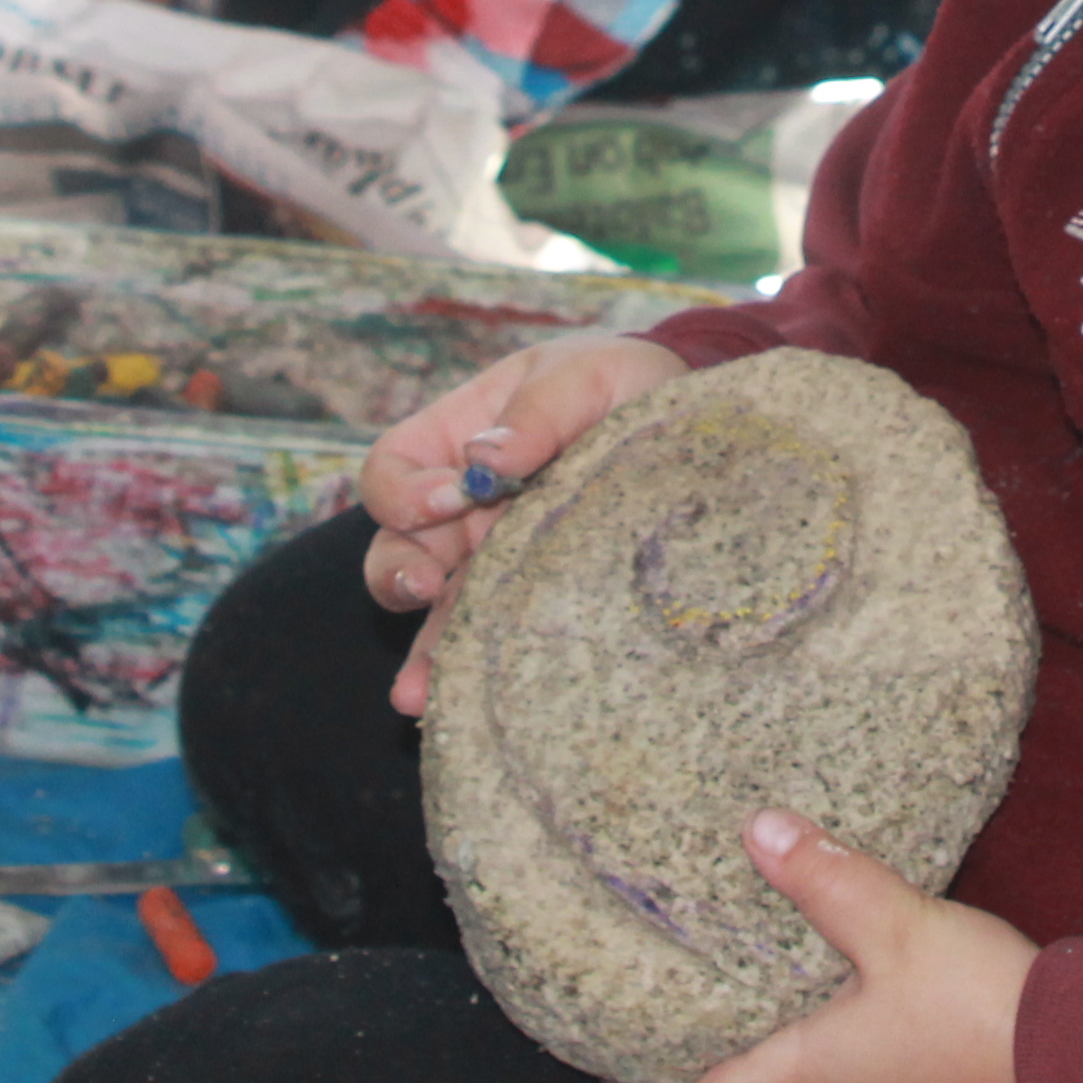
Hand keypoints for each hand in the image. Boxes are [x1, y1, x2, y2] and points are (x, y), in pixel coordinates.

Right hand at [357, 331, 686, 713]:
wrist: (690, 425)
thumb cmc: (621, 382)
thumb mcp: (584, 375)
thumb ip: (539, 411)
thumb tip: (490, 457)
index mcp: (457, 441)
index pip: (392, 469)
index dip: (404, 489)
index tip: (453, 495)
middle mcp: (464, 509)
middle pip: (398, 549)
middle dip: (400, 574)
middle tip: (427, 587)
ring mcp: (496, 561)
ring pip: (439, 612)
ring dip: (426, 650)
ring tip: (420, 691)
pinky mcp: (538, 601)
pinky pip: (493, 640)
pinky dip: (472, 672)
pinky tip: (456, 707)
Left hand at [614, 811, 1037, 1082]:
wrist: (1079, 1055)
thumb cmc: (977, 1008)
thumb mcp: (897, 925)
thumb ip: (826, 878)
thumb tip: (758, 829)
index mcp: (804, 1080)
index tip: (607, 1059)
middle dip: (691, 1056)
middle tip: (664, 994)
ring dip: (753, 1040)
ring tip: (731, 971)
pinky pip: (836, 1069)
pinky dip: (808, 1031)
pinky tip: (821, 973)